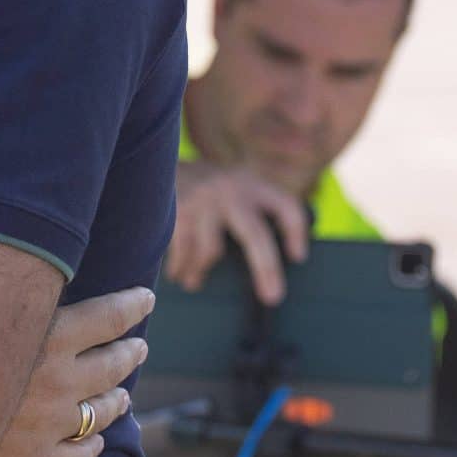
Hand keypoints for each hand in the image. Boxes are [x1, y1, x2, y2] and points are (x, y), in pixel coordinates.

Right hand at [0, 287, 152, 456]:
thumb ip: (8, 286)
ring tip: (122, 394)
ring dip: (118, 400)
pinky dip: (92, 447)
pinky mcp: (36, 456)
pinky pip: (79, 456)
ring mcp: (50, 420)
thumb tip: (22, 257)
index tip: (147, 297)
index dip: (133, 304)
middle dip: (130, 351)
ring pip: (103, 411)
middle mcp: (58, 377)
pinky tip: (94, 441)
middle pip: (114, 363)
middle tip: (139, 346)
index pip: (111, 314)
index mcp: (48, 333)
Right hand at [167, 162, 308, 304]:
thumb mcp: (235, 187)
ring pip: (211, 250)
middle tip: (273, 298)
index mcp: (253, 185)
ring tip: (194, 283)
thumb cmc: (208, 187)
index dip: (295, 232)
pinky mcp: (177, 211)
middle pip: (255, 235)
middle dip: (266, 268)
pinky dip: (180, 266)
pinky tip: (177, 274)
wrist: (159, 158)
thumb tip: (277, 261)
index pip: (285, 206)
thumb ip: (254, 212)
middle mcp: (231, 190)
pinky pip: (183, 250)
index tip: (298, 258)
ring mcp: (203, 200)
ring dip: (202, 271)